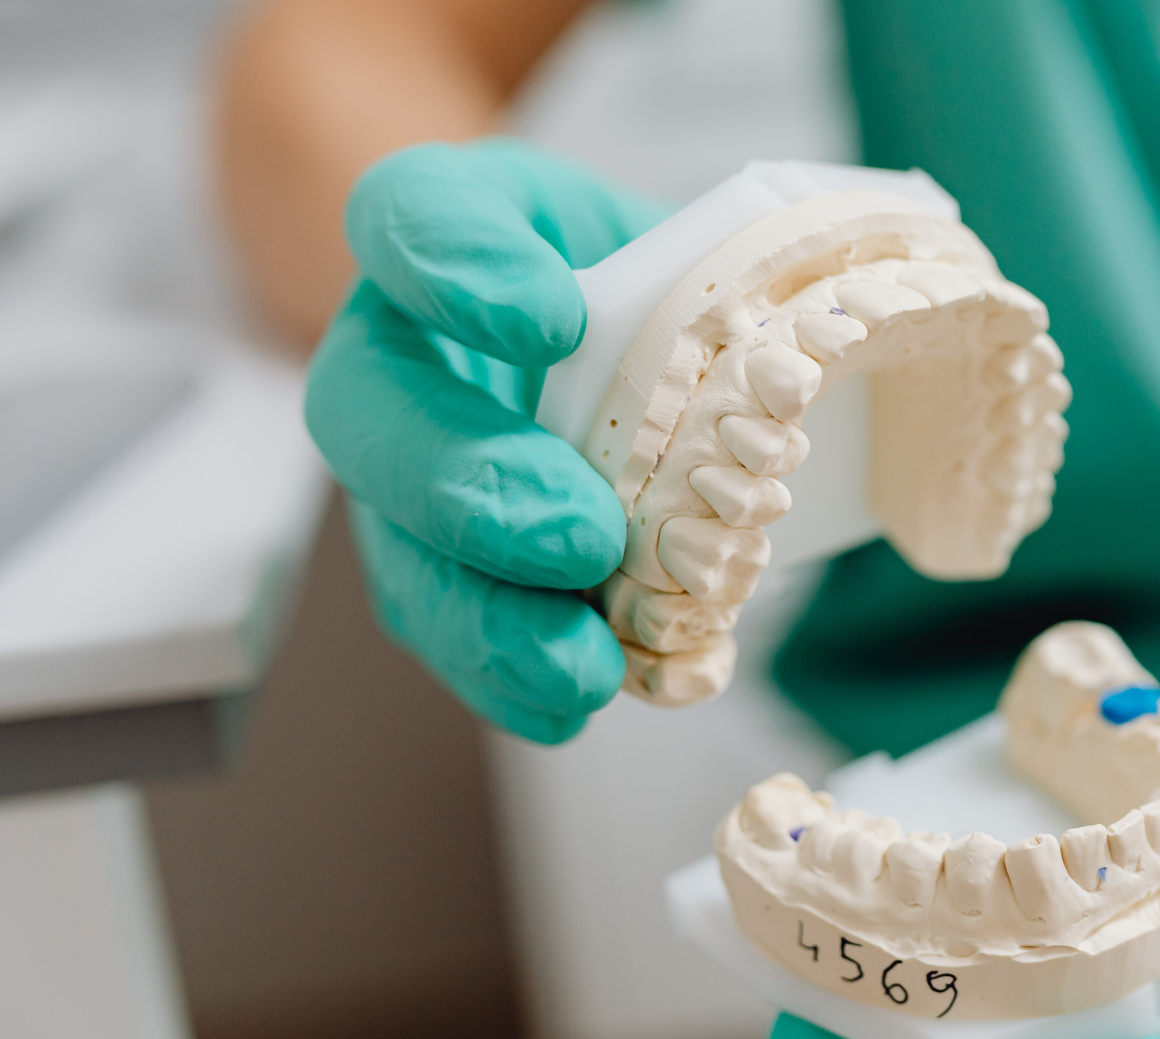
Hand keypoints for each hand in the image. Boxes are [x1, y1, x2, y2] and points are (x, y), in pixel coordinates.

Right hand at [306, 138, 667, 742]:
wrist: (606, 347)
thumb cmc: (639, 280)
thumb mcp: (675, 233)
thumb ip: (708, 267)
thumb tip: (789, 363)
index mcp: (443, 232)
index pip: (411, 215)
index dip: (457, 268)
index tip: (550, 320)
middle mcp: (395, 352)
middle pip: (370, 412)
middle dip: (470, 488)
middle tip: (578, 537)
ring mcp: (402, 473)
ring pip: (397, 549)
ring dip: (485, 620)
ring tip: (580, 666)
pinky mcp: (437, 568)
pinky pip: (448, 633)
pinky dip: (510, 682)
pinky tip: (574, 702)